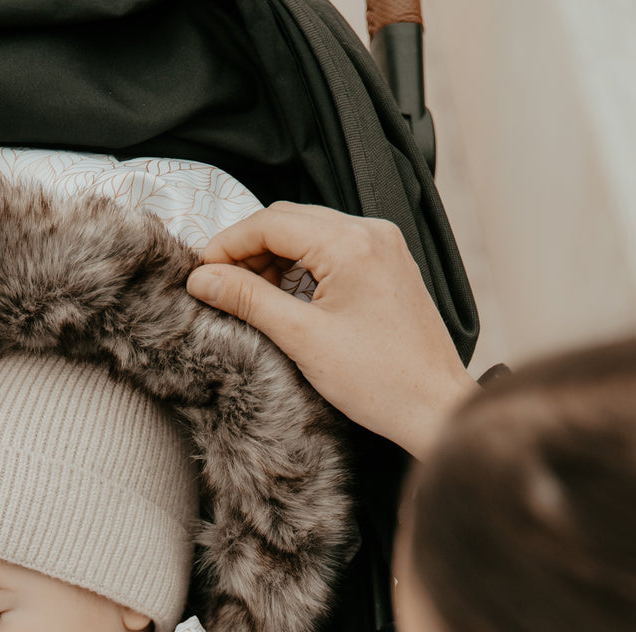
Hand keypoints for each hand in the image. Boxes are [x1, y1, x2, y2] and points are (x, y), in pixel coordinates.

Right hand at [186, 202, 478, 459]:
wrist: (434, 407)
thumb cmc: (379, 380)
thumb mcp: (302, 339)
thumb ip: (249, 301)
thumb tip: (203, 279)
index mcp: (351, 242)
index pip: (271, 222)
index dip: (228, 244)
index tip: (201, 272)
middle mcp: (371, 232)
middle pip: (290, 221)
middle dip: (249, 249)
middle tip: (220, 285)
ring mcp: (384, 246)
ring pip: (311, 233)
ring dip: (275, 257)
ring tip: (251, 296)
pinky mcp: (388, 265)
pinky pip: (334, 250)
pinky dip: (303, 267)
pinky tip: (287, 298)